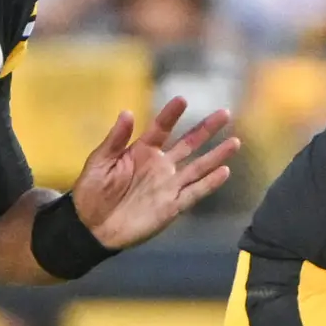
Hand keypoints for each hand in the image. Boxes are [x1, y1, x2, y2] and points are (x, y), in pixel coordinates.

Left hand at [72, 97, 239, 250]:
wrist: (91, 226)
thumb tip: (127, 112)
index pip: (161, 128)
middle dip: (206, 129)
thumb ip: (115, 139)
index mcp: (142, 151)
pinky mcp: (172, 206)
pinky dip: (209, 184)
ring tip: (235, 141)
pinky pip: (194, 193)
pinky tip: (224, 172)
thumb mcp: (100, 162)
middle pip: (188, 144)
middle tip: (224, 113)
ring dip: (216, 155)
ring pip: (198, 167)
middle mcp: (160, 165)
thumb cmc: (91, 191)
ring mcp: (168, 185)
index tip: (182, 99)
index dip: (171, 115)